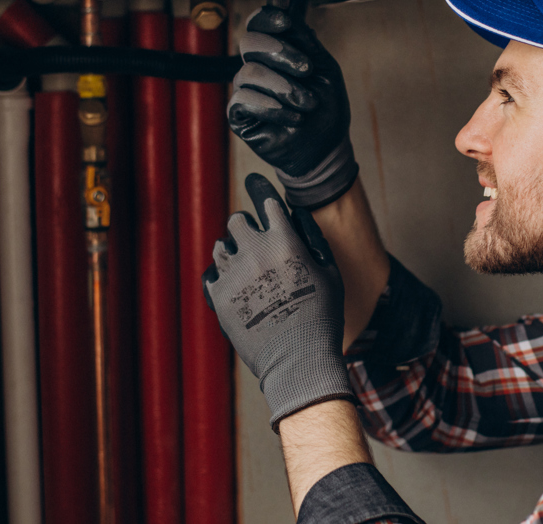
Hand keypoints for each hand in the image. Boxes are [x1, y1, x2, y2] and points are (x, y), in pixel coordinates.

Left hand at [202, 173, 354, 429]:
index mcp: (285, 240)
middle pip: (236, 220)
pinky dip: (223, 279)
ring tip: (247, 270)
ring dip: (233, 252)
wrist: (298, 361)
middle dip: (246, 226)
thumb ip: (312, 240)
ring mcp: (233, 274)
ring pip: (222, 247)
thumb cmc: (322, 317)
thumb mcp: (330, 274)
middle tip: (255, 240)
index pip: (265, 199)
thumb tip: (295, 217)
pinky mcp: (218, 297)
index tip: (254, 181)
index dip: (259, 186)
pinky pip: (212, 276)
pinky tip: (237, 290)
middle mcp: (255, 251)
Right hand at [228, 2, 357, 208]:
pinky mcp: (240, 115)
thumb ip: (305, 41)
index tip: (286, 24)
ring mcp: (247, 91)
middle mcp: (259, 67)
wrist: (325, 150)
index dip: (268, 19)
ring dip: (283, 87)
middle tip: (306, 70)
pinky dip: (271, 107)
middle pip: (249, 42)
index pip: (259, 24)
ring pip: (248, 72)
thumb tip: (284, 6)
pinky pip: (242, 100)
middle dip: (280, 53)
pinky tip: (292, 117)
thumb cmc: (326, 110)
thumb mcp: (324, 70)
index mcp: (278, 53)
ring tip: (306, 103)